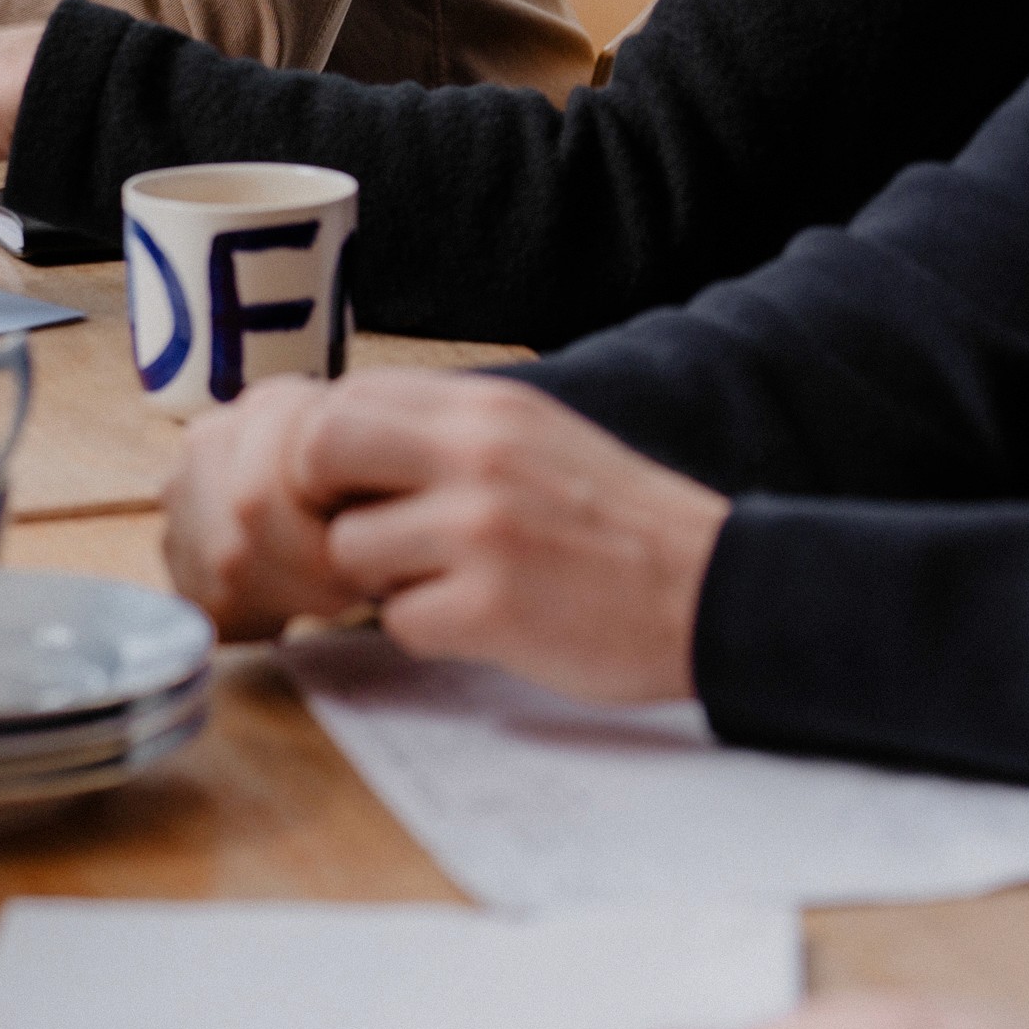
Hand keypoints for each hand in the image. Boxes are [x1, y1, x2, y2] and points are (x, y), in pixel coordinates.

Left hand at [171, 372, 728, 702]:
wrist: (711, 588)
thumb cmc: (615, 523)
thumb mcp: (536, 440)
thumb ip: (449, 433)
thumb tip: (341, 441)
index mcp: (489, 408)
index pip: (346, 397)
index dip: (330, 452)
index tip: (358, 491)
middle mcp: (478, 455)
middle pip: (317, 452)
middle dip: (324, 505)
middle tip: (371, 539)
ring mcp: (481, 531)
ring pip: (348, 551)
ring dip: (382, 582)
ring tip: (447, 585)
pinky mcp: (491, 609)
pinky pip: (398, 624)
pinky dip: (429, 632)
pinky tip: (484, 623)